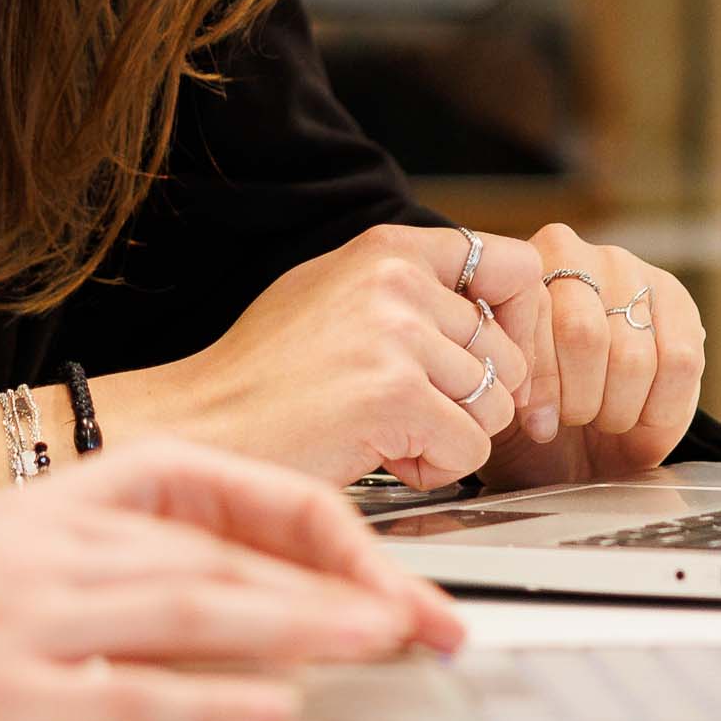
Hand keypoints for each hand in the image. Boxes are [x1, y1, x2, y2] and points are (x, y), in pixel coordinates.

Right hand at [0, 444, 463, 720]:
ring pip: (195, 606)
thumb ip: (82, 565)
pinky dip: (211, 698)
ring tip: (385, 642)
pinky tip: (275, 706)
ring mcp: (24, 620)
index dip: (306, 521)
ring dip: (303, 624)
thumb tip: (203, 599)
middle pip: (224, 550)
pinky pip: (127, 693)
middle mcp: (46, 549)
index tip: (376, 562)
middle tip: (427, 616)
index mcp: (47, 504)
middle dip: (342, 583)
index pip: (206, 485)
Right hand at [84, 223, 526, 484]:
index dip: (520, 324)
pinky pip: (469, 451)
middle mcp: (397, 282)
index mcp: (388, 251)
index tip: (496, 361)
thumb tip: (483, 308)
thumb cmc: (259, 376)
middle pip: (509, 355)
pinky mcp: (395, 396)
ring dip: (448, 437)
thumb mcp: (333, 296)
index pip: (518, 268)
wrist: (201, 425)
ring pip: (495, 408)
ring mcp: (398, 337)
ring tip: (384, 432)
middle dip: (471, 401)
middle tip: (406, 413)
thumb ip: (408, 291)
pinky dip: (433, 470)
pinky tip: (379, 455)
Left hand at [475, 226, 710, 488]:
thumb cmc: (534, 412)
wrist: (580, 435)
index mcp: (518, 270)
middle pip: (584, 334)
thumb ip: (500, 380)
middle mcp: (577, 255)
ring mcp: (631, 272)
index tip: (537, 422)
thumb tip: (520, 400)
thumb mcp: (504, 397)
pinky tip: (641, 419)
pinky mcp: (678, 302)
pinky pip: (679, 363)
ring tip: (604, 420)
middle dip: (578, 399)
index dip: (540, 382)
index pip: (534, 318)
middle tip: (573, 421)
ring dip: (617, 409)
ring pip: (632, 355)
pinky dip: (659, 411)